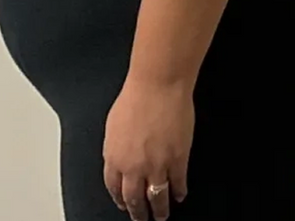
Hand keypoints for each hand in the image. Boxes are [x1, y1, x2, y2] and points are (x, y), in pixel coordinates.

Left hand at [103, 75, 194, 219]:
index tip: (125, 205)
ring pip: (157, 197)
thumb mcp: (113, 126)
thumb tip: (119, 157)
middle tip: (143, 219)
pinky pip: (178, 182)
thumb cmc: (135, 98)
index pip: (114, 189)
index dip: (120, 200)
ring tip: (163, 215)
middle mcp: (133, 167)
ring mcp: (157, 165)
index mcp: (114, 158)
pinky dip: (179, 191)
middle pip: (134, 199)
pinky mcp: (178, 159)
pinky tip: (180, 194)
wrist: (157, 86)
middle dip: (139, 213)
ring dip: (160, 209)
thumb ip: (115, 148)